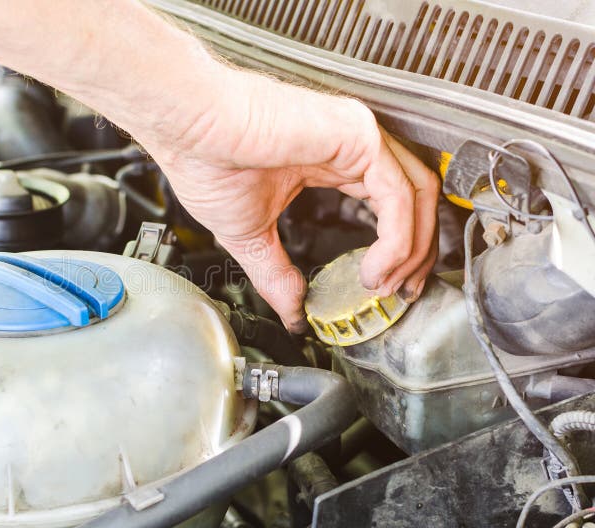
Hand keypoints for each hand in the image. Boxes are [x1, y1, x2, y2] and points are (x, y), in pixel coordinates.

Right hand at [145, 69, 438, 331]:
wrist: (188, 130)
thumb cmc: (206, 159)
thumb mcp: (250, 235)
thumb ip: (276, 274)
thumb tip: (291, 314)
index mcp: (331, 160)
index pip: (390, 203)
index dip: (400, 248)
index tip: (389, 285)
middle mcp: (352, 144)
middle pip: (417, 198)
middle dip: (420, 252)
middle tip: (405, 293)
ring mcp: (357, 135)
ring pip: (418, 194)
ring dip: (413, 250)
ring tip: (386, 286)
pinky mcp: (357, 135)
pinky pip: (399, 194)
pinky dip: (398, 240)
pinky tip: (375, 269)